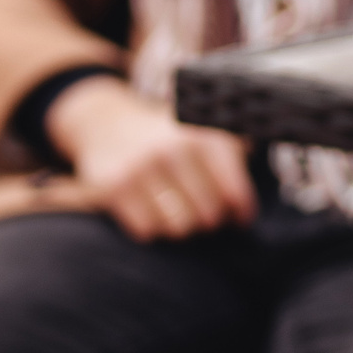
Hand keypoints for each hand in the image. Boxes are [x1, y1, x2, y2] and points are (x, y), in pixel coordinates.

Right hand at [46, 76, 257, 242]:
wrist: (108, 122)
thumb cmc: (169, 139)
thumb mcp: (206, 134)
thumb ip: (234, 162)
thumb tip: (244, 212)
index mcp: (205, 138)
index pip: (235, 193)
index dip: (241, 213)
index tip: (238, 218)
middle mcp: (175, 150)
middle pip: (209, 216)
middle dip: (209, 221)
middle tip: (202, 214)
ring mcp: (143, 168)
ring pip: (179, 228)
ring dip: (180, 227)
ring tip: (176, 210)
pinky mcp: (115, 187)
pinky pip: (147, 230)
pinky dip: (151, 227)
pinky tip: (150, 209)